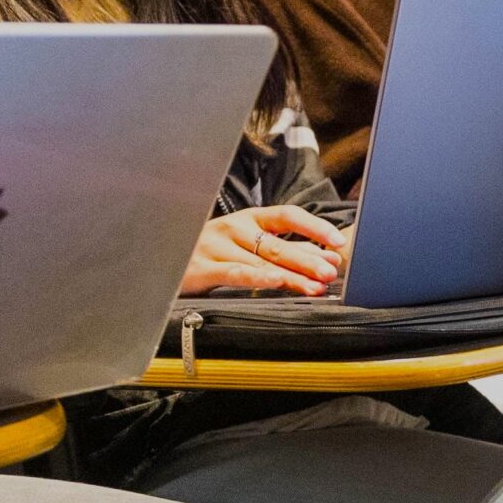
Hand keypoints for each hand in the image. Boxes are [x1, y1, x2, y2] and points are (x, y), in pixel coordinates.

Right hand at [180, 206, 347, 295]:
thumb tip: (327, 256)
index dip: (314, 227)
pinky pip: (234, 273)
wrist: (165, 259)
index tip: (337, 241)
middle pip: (277, 244)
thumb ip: (288, 250)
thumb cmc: (215, 252)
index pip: (287, 215)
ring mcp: (216, 246)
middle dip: (307, 259)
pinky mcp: (202, 268)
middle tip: (331, 271)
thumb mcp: (251, 245)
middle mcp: (234, 228)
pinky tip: (277, 282)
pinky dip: (257, 278)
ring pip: (260, 262)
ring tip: (314, 287)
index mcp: (250, 219)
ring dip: (291, 276)